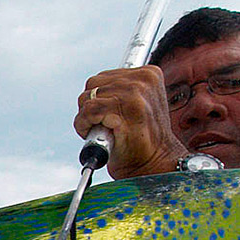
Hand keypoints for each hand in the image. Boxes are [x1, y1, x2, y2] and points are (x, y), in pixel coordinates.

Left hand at [74, 66, 188, 179]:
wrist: (154, 165)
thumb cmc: (140, 141)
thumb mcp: (135, 105)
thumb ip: (121, 91)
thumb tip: (93, 89)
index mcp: (148, 74)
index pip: (104, 77)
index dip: (99, 100)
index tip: (111, 117)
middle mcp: (143, 79)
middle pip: (92, 84)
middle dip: (91, 107)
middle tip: (106, 126)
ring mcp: (136, 92)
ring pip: (87, 97)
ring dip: (88, 118)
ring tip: (105, 131)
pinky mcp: (126, 108)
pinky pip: (88, 110)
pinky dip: (85, 125)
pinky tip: (100, 134)